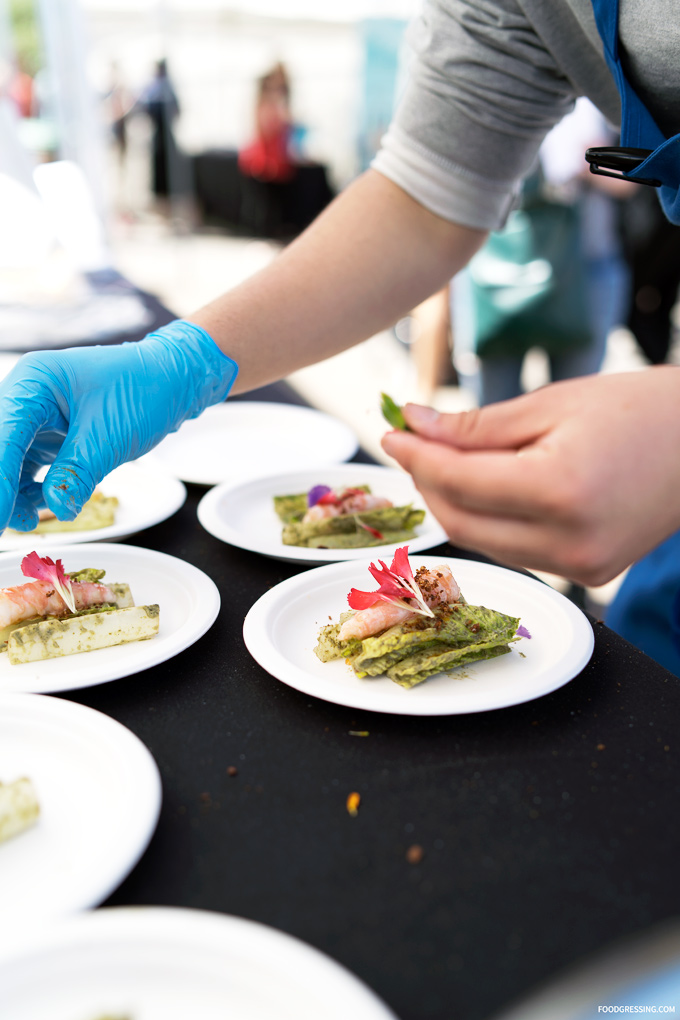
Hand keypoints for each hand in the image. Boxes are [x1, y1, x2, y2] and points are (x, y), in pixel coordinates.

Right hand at [0, 320, 237, 530]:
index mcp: (34, 383)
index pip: (3, 435)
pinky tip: (44, 508)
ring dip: (12, 494)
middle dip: (3, 486)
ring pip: (7, 462)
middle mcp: (27, 397)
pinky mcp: (47, 437)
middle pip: (0, 447)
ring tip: (31, 520)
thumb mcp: (109, 436)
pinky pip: (25, 468)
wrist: (171, 381)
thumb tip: (58, 508)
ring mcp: (35, 418)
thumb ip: (77, 473)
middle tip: (6, 522)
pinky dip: (30, 490)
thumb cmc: (144, 391)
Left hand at [381, 368, 679, 585]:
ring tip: (450, 459)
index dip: (416, 457)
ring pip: (484, 542)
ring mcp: (581, 566)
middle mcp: (569, 542)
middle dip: (429, 483)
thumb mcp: (552, 404)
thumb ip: (476, 426)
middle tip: (414, 444)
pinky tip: (489, 485)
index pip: (459, 482)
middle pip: (462, 522)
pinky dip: (491, 520)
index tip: (392, 432)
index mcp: (560, 491)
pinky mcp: (588, 574)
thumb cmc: (638, 409)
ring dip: (456, 503)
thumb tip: (414, 426)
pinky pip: (515, 550)